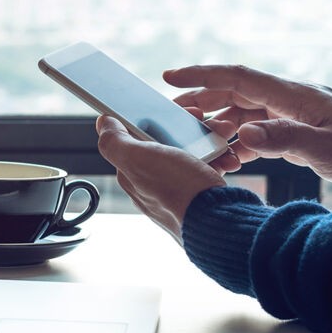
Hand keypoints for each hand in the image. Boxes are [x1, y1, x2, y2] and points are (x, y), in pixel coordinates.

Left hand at [95, 115, 226, 242]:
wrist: (218, 222)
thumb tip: (103, 124)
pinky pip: (208, 170)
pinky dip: (220, 161)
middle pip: (167, 142)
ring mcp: (176, 189)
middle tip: (210, 123)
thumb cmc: (179, 191)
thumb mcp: (139, 159)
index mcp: (132, 172)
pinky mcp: (198, 196)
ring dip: (209, 141)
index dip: (155, 117)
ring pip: (191, 153)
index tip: (177, 110)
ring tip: (224, 138)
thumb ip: (115, 141)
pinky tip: (228, 159)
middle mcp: (152, 182)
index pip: (137, 135)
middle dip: (190, 128)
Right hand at [167, 65, 331, 188]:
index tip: (169, 77)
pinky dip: (240, 141)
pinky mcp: (300, 131)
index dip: (200, 76)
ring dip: (218, 124)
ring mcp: (293, 114)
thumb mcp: (326, 149)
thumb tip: (241, 133)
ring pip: (244, 113)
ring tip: (194, 140)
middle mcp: (289, 99)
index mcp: (292, 95)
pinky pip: (260, 131)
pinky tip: (228, 157)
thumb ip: (282, 139)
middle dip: (200, 101)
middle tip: (170, 116)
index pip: (237, 77)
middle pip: (234, 93)